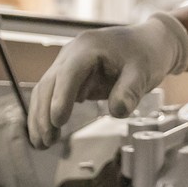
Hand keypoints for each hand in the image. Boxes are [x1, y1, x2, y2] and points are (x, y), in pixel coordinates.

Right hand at [27, 12, 187, 146]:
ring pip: (45, 90)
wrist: (147, 42)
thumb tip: (117, 112)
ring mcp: (67, 63)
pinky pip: (51, 94)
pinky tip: (46, 134)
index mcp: (89, 47)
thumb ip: (130, 91)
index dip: (61, 97)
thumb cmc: (145, 55)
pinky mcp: (68, 75)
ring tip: (42, 144)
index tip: (58, 121)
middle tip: (47, 142)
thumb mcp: (143, 73)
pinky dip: (46, 113)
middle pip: (50, 83)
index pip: (69, 72)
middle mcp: (72, 53)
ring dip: (40, 117)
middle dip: (44, 113)